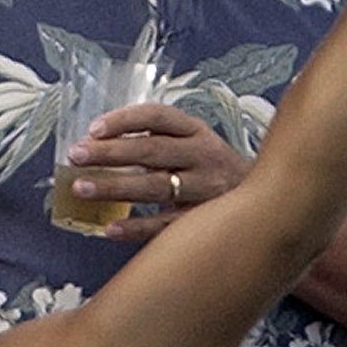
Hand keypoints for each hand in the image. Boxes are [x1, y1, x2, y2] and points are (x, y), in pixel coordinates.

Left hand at [67, 104, 248, 238]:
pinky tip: (109, 229)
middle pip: (151, 150)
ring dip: (114, 188)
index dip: (124, 120)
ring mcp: (206, 189)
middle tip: (75, 156)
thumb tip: (97, 145)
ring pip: (155, 187)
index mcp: (196, 131)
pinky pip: (166, 226)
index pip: (157, 116)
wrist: (271, 202)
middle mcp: (203, 155)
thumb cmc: (211, 170)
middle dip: (109, 153)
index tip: (93, 129)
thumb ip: (155, 141)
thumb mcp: (192, 144)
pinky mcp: (206, 222)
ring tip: (81, 189)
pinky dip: (137, 228)